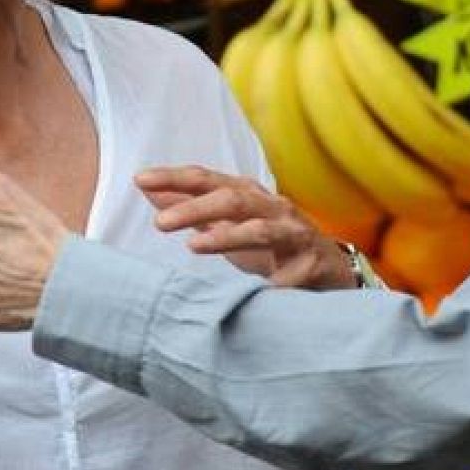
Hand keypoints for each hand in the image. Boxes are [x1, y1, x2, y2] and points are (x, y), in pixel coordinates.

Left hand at [135, 165, 354, 289]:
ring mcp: (294, 233)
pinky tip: (255, 292)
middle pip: (233, 198)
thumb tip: (148, 189)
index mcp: (249, 195)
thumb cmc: (270, 244)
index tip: (141, 179)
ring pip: (261, 230)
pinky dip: (270, 283)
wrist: (328, 269)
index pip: (207, 179)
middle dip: (195, 207)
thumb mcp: (227, 224)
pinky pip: (287, 274)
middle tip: (160, 223)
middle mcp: (272, 206)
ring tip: (195, 246)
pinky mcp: (311, 262)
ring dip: (227, 236)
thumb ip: (190, 207)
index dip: (175, 177)